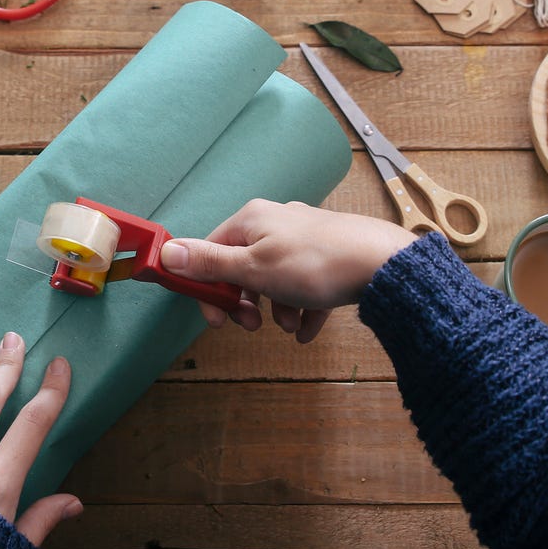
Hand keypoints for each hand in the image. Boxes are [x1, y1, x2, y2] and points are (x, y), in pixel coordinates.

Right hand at [161, 199, 414, 342]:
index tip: (215, 318)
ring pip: (276, 278)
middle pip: (244, 266)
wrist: (382, 264)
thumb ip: (209, 263)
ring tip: (293, 326)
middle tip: (253, 326)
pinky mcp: (329, 253)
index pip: (211, 250)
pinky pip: (306, 285)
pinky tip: (311, 328)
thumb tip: (165, 251)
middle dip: (246, 302)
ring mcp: (305, 236)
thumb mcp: (253, 268)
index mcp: (252, 220)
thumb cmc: (315, 263)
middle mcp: (276, 222)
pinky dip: (304, 308)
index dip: (208, 287)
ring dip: (278, 309)